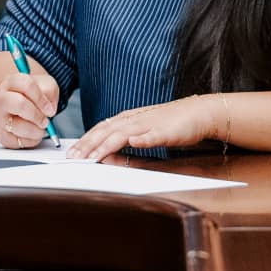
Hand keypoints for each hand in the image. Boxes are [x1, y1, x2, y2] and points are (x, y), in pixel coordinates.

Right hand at [0, 60, 59, 148]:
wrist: (18, 105)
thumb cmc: (31, 94)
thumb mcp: (44, 85)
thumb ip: (50, 91)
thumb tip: (50, 109)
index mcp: (11, 82)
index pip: (27, 85)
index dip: (41, 99)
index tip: (50, 109)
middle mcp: (0, 99)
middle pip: (20, 104)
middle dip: (37, 115)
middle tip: (46, 121)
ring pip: (18, 127)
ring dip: (36, 131)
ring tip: (40, 128)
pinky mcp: (1, 135)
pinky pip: (18, 142)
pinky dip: (31, 141)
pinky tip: (33, 134)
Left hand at [68, 97, 217, 159]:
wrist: (198, 113)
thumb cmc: (171, 123)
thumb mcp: (143, 132)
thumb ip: (125, 140)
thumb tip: (107, 153)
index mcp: (128, 119)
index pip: (101, 129)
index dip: (85, 140)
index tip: (71, 153)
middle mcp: (135, 119)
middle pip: (106, 131)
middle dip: (88, 145)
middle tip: (73, 158)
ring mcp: (150, 124)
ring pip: (124, 133)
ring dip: (106, 145)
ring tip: (93, 156)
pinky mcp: (166, 130)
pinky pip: (153, 134)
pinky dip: (143, 138)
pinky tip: (134, 142)